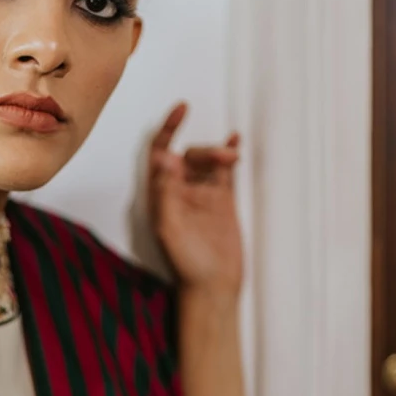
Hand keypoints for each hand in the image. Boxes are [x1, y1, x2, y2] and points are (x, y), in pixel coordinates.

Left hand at [146, 102, 243, 298]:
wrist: (212, 286)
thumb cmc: (186, 263)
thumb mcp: (169, 228)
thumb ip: (165, 192)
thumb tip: (164, 157)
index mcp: (160, 196)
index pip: (160, 153)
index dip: (168, 130)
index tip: (182, 108)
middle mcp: (179, 192)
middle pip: (188, 155)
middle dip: (205, 150)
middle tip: (224, 159)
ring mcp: (202, 195)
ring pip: (207, 161)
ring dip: (218, 152)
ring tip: (233, 157)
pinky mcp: (222, 202)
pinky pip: (224, 172)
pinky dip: (228, 154)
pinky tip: (236, 142)